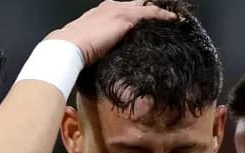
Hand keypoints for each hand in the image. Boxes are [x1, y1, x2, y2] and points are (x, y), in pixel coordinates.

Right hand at [46, 1, 177, 64]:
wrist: (69, 45)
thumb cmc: (74, 49)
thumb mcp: (89, 44)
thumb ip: (99, 44)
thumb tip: (104, 56)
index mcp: (101, 11)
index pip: (124, 9)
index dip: (137, 13)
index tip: (146, 21)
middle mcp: (111, 6)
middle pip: (137, 4)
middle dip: (150, 9)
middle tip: (165, 17)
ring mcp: (119, 9)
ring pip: (146, 6)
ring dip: (160, 12)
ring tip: (174, 18)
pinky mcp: (126, 17)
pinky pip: (151, 13)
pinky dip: (164, 16)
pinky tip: (175, 21)